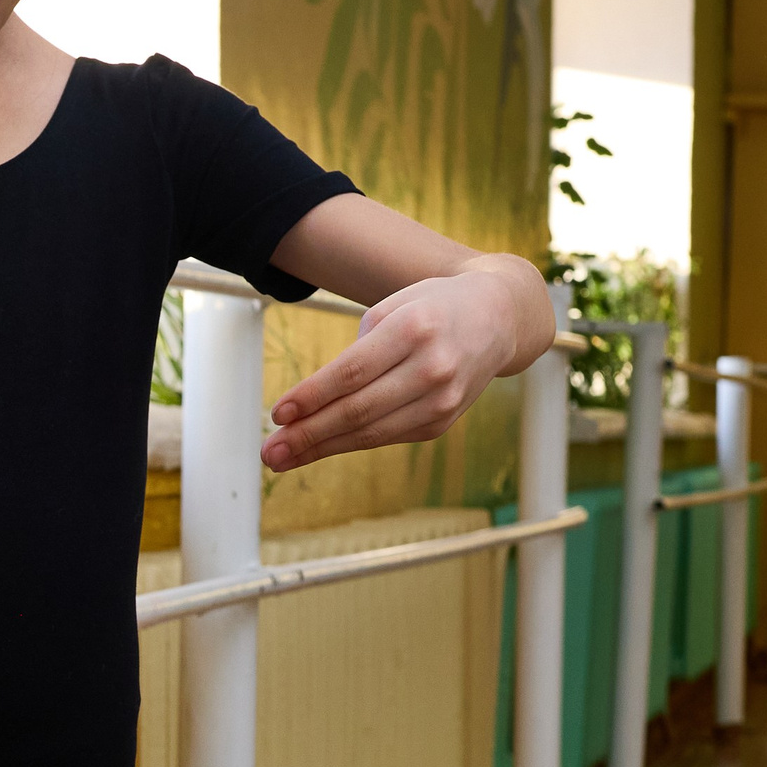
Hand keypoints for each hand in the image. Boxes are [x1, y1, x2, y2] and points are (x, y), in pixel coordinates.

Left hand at [262, 259, 548, 472]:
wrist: (497, 318)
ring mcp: (443, 399)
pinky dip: (349, 443)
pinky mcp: (444, 422)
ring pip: (371, 432)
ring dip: (321, 448)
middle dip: (308, 435)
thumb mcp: (392, 308)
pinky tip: (320, 447)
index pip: (352, 372)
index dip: (312, 396)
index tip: (276, 413)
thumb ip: (356, 354)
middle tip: (269, 452)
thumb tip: (311, 406)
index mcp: (414, 329)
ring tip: (282, 458)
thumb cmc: (431, 308)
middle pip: (358, 410)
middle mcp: (434, 367)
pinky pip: (387, 436)